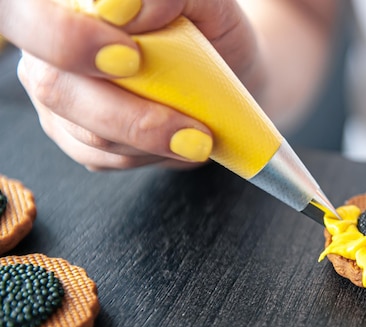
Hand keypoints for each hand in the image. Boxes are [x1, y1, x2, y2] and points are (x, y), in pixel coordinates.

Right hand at [4, 0, 260, 169]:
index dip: (68, 39)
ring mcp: (59, 97)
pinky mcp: (75, 137)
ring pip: (87, 134)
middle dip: (130, 118)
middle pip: (55, 87)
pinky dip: (149, 156)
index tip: (131, 58)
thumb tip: (122, 7)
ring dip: (152, 142)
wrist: (226, 68)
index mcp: (67, 6)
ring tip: (201, 138)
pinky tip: (179, 144)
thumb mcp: (203, 3)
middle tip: (192, 133)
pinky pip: (103, 159)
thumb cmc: (209, 30)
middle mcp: (47, 52)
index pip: (28, 14)